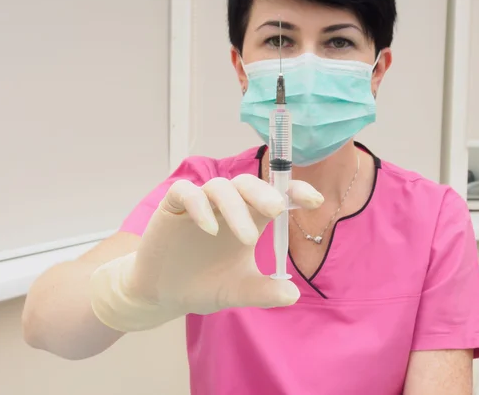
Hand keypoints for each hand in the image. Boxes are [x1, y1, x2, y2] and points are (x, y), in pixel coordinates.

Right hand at [90, 174, 322, 331]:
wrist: (164, 293)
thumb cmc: (204, 284)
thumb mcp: (237, 290)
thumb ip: (263, 292)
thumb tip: (293, 294)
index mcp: (249, 218)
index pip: (274, 195)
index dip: (294, 191)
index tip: (315, 201)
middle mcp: (227, 206)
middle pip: (248, 183)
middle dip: (264, 193)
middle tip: (276, 211)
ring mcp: (200, 203)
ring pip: (220, 187)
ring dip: (235, 208)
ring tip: (246, 239)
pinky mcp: (173, 206)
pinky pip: (186, 193)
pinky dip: (199, 205)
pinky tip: (209, 229)